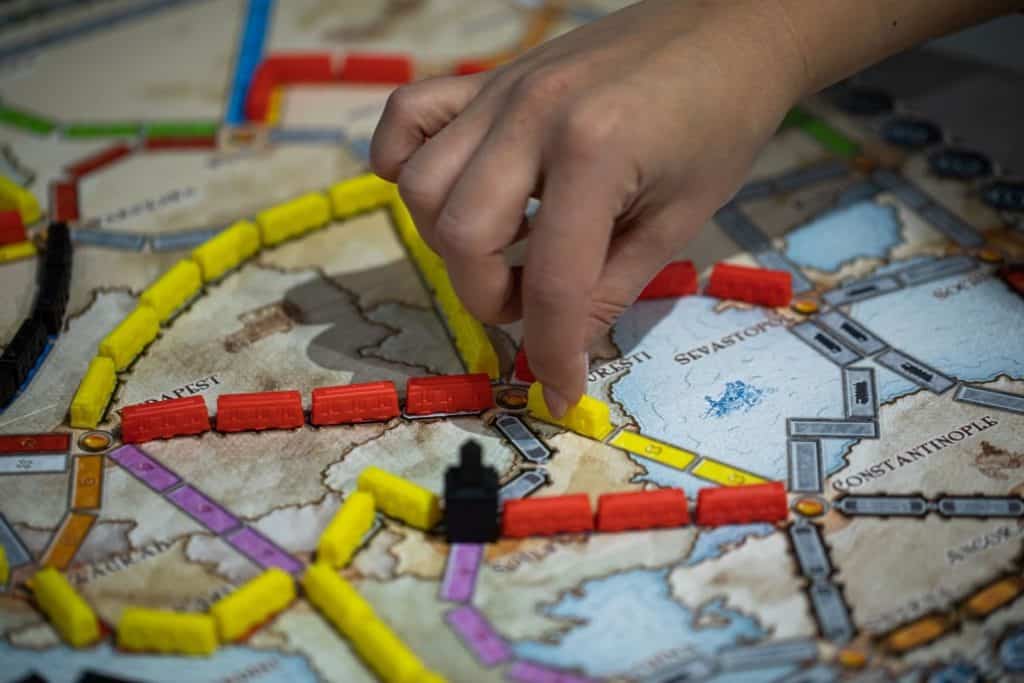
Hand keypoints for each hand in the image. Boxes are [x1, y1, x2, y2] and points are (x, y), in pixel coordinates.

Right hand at [371, 0, 807, 414]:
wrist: (726, 29)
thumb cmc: (721, 122)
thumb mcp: (681, 218)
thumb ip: (612, 286)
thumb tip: (561, 346)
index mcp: (594, 152)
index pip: (550, 282)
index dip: (552, 352)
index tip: (561, 392)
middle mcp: (530, 116)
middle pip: (462, 235)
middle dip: (491, 297)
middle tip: (539, 303)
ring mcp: (500, 90)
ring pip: (422, 186)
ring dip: (453, 244)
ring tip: (506, 249)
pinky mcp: (489, 77)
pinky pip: (407, 114)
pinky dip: (403, 159)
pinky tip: (445, 190)